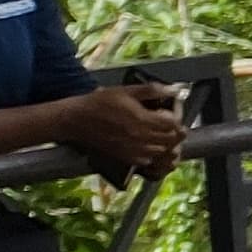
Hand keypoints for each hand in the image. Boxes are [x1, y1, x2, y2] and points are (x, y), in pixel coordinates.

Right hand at [59, 83, 185, 176]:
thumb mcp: (126, 90)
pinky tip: (145, 143)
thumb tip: (173, 90)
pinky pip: (148, 160)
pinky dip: (152, 154)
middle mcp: (141, 137)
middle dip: (173, 130)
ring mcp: (134, 150)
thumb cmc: (100, 103)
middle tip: (167, 122)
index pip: (174, 124)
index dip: (175, 117)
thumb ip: (152, 90)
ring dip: (164, 143)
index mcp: (143, 120)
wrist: (76, 120)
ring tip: (157, 133)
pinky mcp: (125, 157)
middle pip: (172, 139)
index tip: (168, 112)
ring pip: (162, 151)